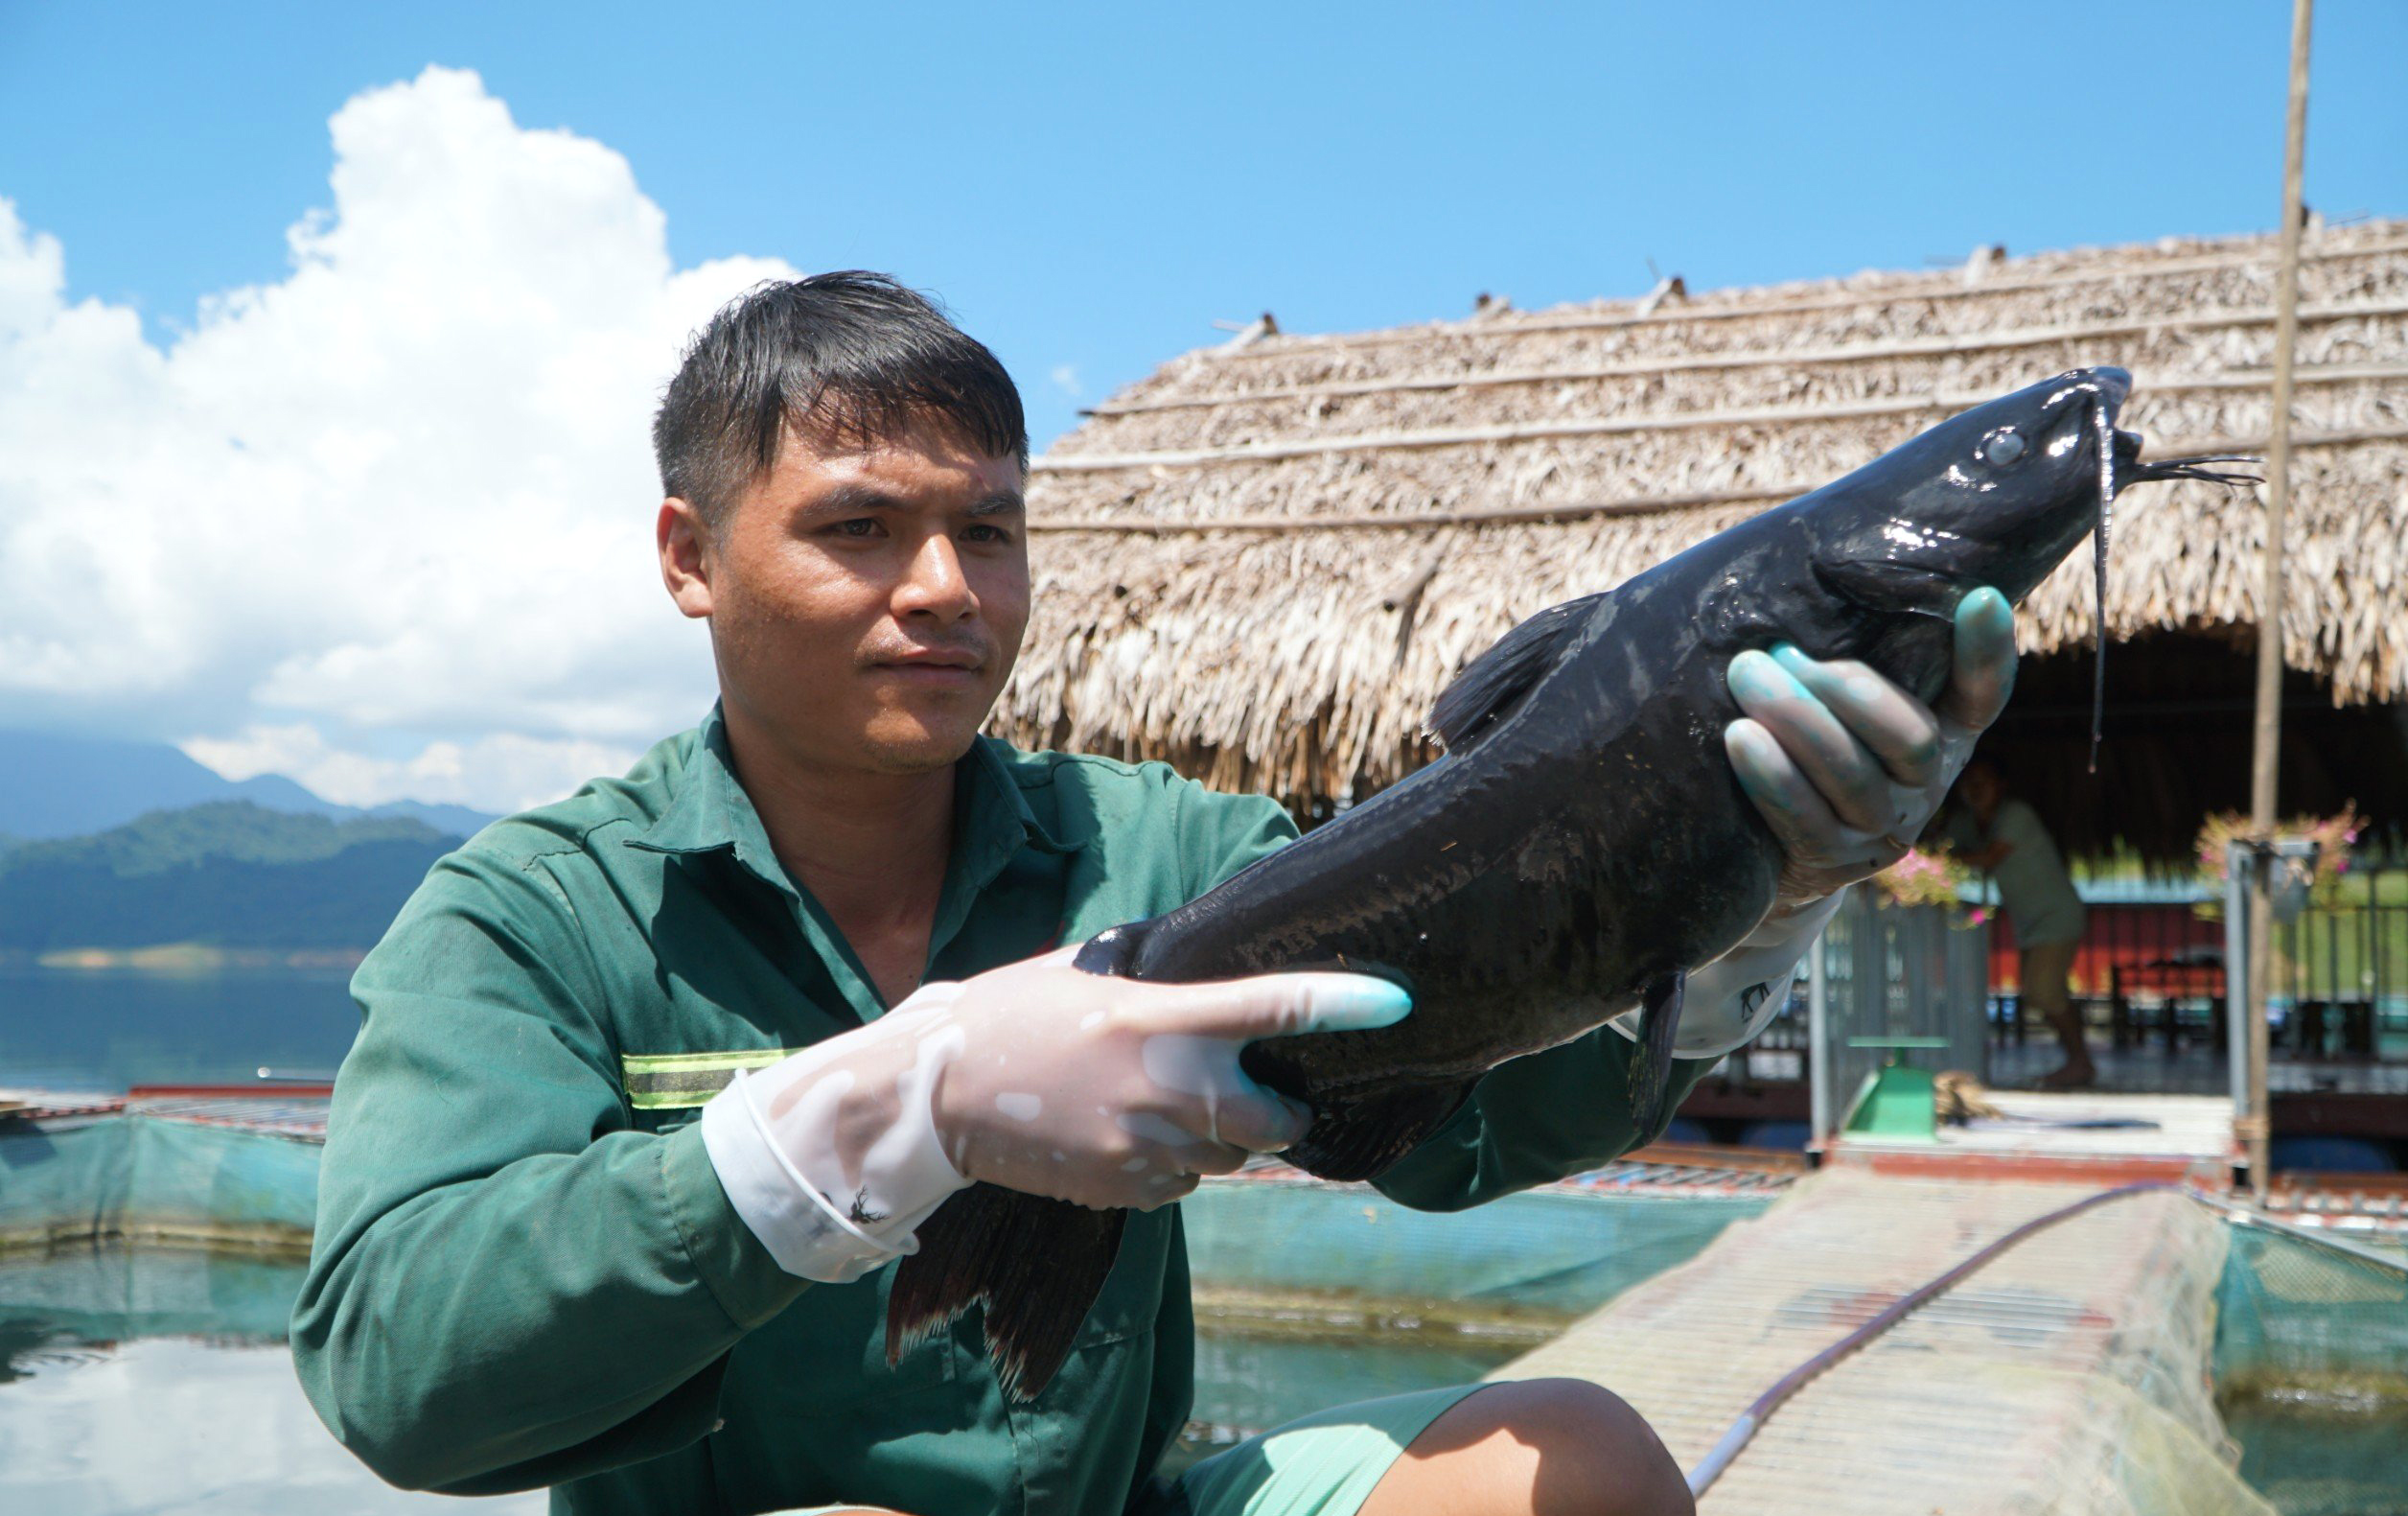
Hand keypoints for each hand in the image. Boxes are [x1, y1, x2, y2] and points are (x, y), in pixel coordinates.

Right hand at [913, 947, 1409, 1209]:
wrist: (935, 1094)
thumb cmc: (1009, 1015)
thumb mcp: (1083, 974)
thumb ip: (1152, 977)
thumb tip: (1204, 963)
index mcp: (1155, 1017)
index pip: (1269, 1006)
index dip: (1340, 1004)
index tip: (1394, 1000)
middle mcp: (1161, 1087)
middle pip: (1274, 1121)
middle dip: (1281, 1112)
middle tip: (1269, 1096)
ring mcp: (1142, 1146)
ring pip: (1225, 1159)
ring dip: (1216, 1140)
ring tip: (1159, 1107)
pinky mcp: (1122, 1189)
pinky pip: (1178, 1184)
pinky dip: (1170, 1165)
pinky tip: (1123, 1136)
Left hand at [1723, 586, 2015, 907]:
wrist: (1769, 847)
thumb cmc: (1801, 739)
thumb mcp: (1835, 700)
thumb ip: (1841, 649)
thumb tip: (1803, 562)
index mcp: (1940, 735)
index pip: (1979, 698)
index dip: (1987, 654)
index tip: (1981, 597)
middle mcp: (1922, 786)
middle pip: (1910, 740)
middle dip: (1845, 689)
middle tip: (1778, 648)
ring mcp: (1877, 831)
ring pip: (1854, 779)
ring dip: (1798, 720)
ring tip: (1748, 674)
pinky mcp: (1828, 862)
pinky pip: (1805, 820)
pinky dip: (1771, 776)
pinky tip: (1739, 736)